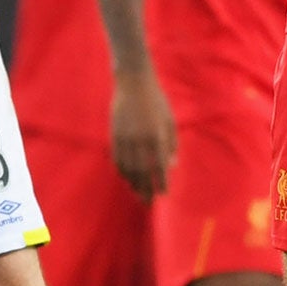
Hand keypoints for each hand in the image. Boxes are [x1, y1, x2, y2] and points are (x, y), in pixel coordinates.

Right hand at [110, 69, 176, 198]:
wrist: (133, 83)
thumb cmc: (156, 101)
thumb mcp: (170, 120)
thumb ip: (172, 144)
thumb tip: (172, 166)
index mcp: (156, 136)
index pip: (159, 167)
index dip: (161, 183)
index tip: (164, 194)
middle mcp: (140, 140)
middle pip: (141, 172)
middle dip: (145, 190)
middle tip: (148, 202)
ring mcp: (125, 138)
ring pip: (127, 168)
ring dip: (132, 184)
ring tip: (137, 194)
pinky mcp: (114, 135)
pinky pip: (117, 159)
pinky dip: (122, 171)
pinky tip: (126, 178)